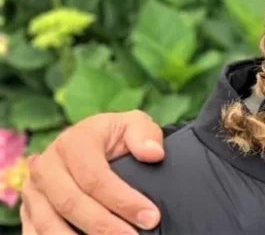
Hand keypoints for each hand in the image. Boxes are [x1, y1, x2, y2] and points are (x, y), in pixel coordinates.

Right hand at [19, 110, 165, 234]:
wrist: (85, 142)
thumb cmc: (112, 137)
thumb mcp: (132, 124)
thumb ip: (144, 135)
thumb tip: (153, 154)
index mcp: (73, 142)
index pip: (95, 177)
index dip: (123, 200)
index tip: (150, 217)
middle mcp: (45, 166)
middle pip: (70, 203)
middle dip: (103, 225)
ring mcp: (33, 191)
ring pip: (48, 224)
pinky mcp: (27, 211)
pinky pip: (34, 234)